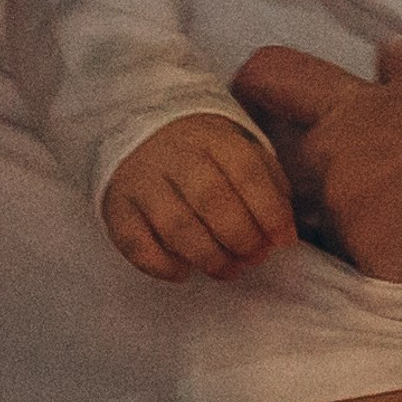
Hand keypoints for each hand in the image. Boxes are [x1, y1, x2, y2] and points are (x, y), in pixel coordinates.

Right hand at [102, 114, 295, 283]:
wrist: (140, 130)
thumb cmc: (205, 154)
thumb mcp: (240, 151)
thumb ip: (268, 184)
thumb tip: (284, 232)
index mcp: (212, 135)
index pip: (246, 170)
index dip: (270, 211)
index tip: (284, 240)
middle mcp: (173, 153)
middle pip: (211, 198)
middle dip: (241, 237)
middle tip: (254, 257)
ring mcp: (141, 179)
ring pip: (175, 224)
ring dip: (209, 257)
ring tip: (227, 269)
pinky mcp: (116, 207)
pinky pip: (136, 243)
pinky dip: (163, 265)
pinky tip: (184, 271)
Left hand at [232, 45, 401, 281]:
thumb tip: (391, 48)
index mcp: (348, 108)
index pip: (274, 79)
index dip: (252, 86)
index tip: (247, 96)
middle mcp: (331, 158)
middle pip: (278, 169)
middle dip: (289, 179)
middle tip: (313, 188)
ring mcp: (345, 212)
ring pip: (316, 227)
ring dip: (336, 227)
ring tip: (376, 231)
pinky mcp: (371, 259)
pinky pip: (364, 268)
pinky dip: (384, 264)